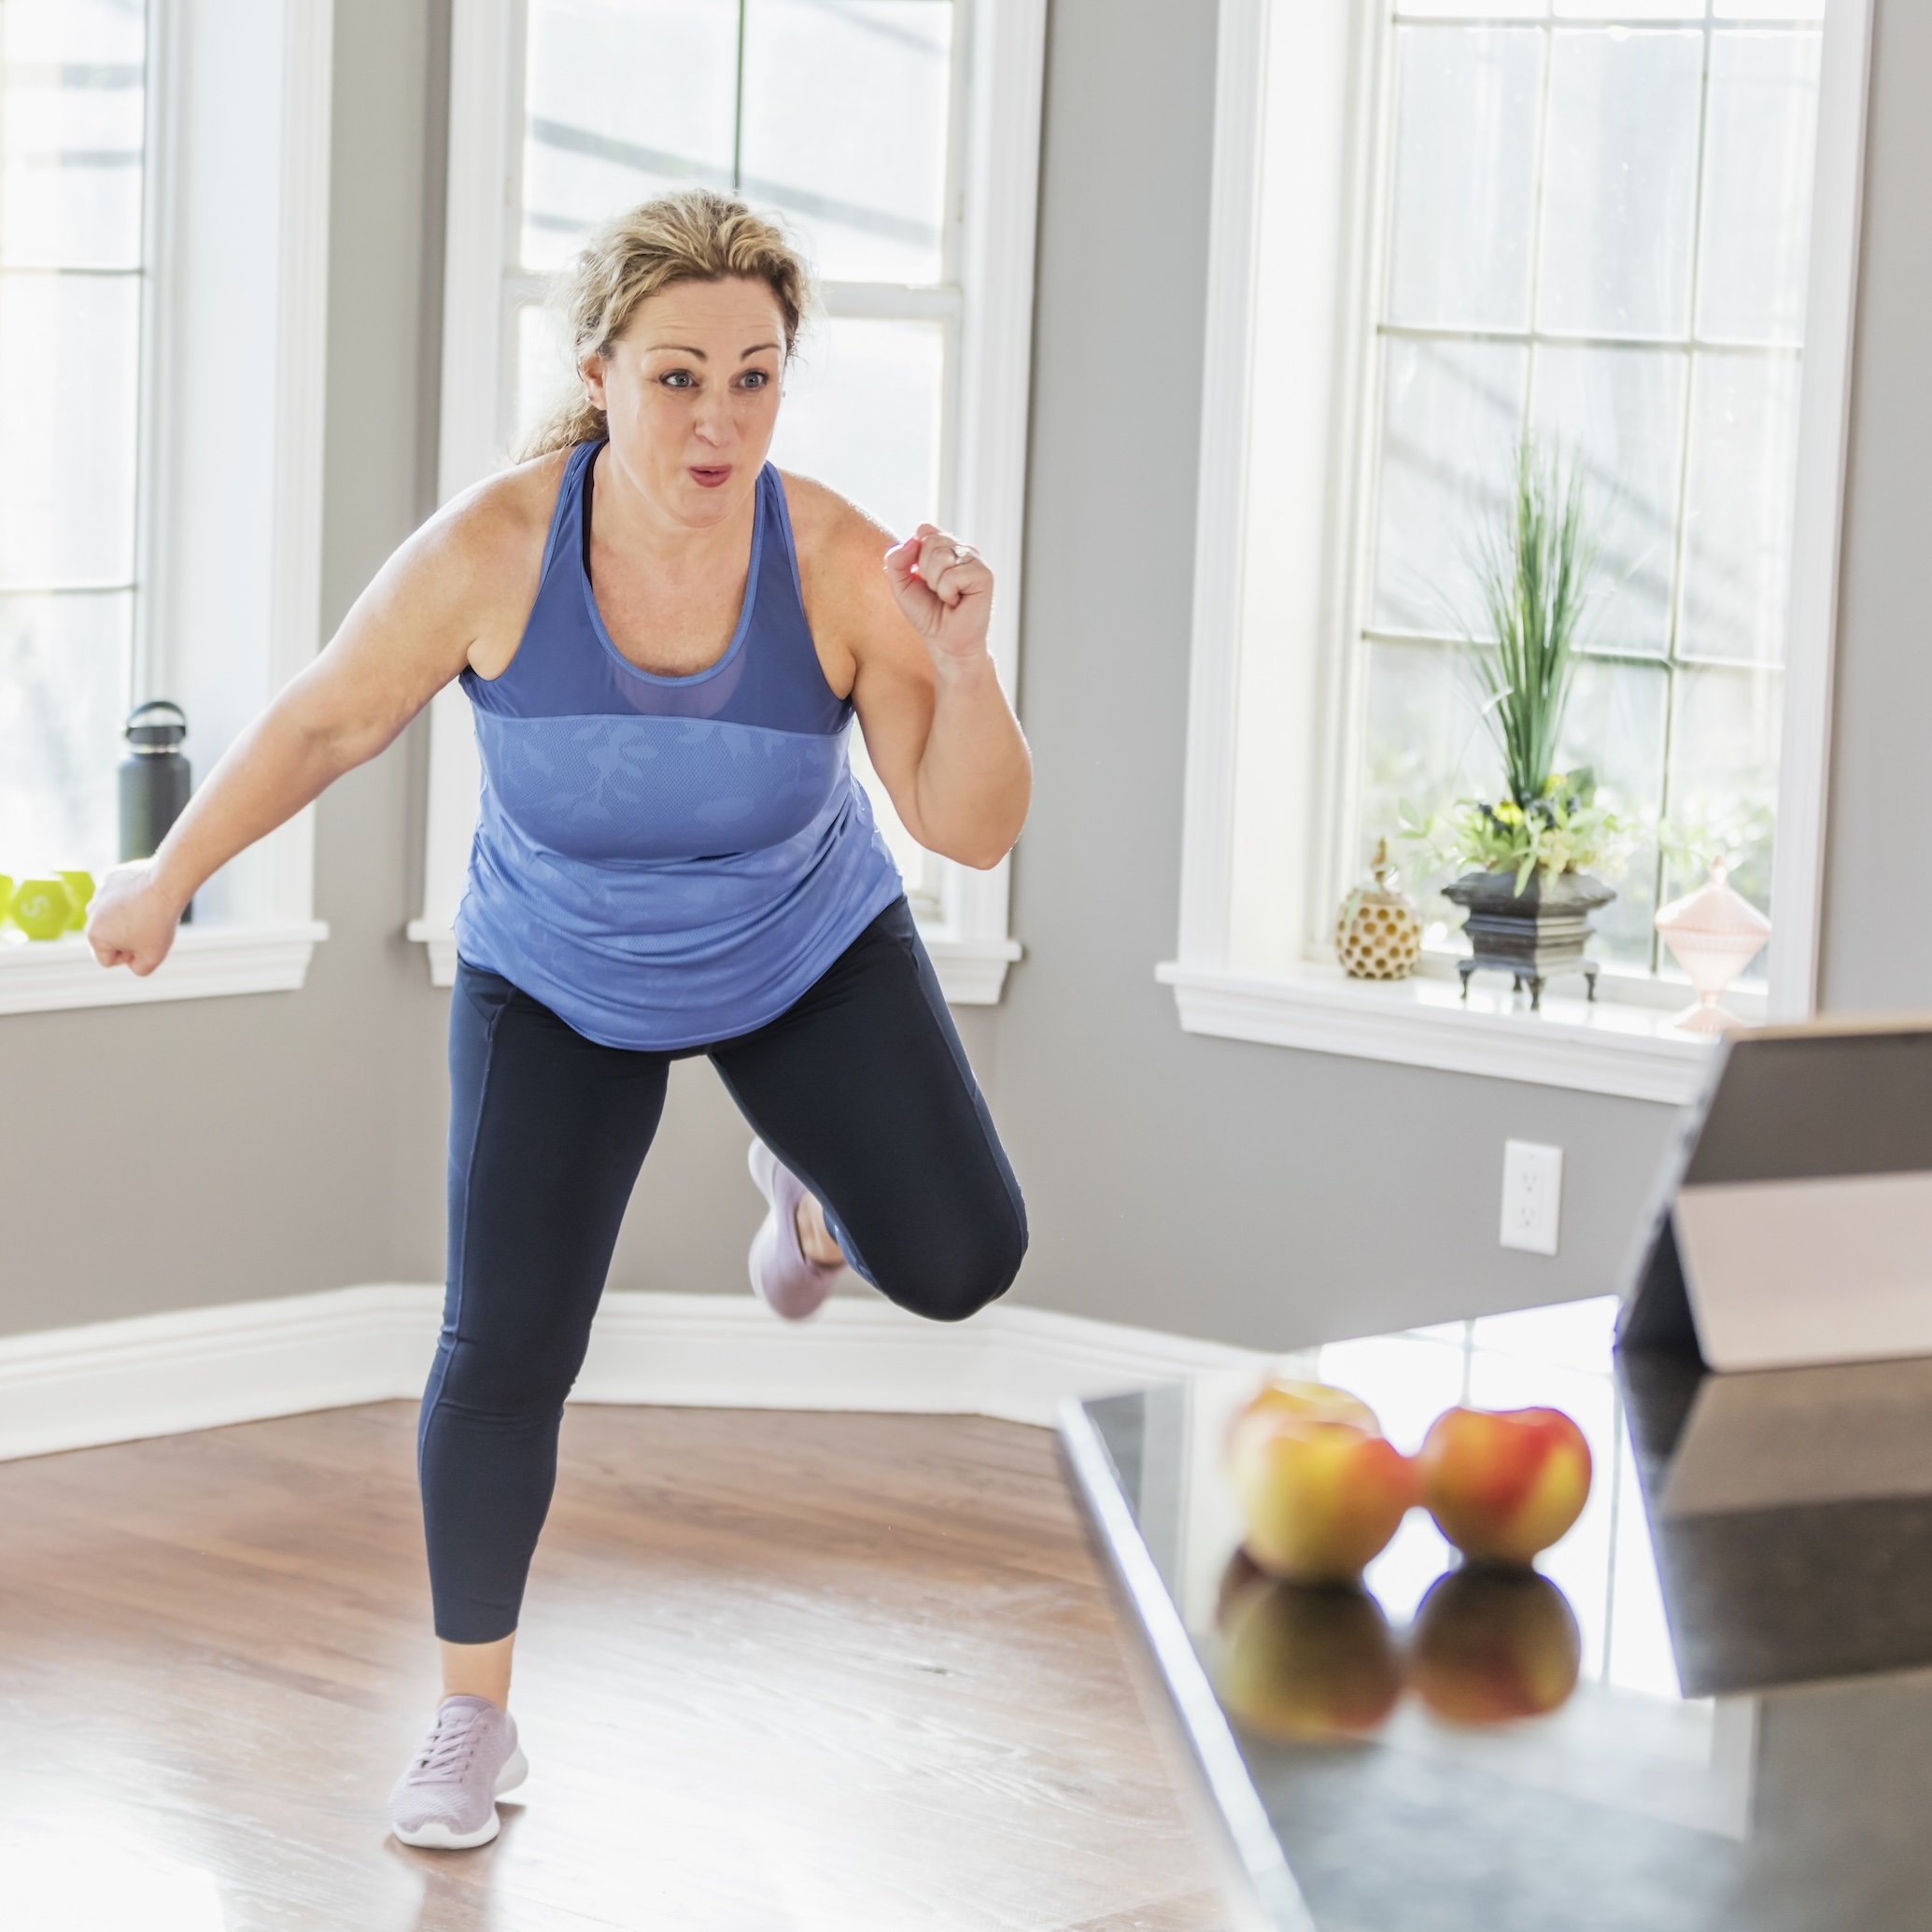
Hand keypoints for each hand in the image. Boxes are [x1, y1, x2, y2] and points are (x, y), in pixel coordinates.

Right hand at [86, 862, 184, 975]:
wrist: (166, 884)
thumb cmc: (158, 922)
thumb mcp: (153, 957)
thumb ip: (139, 968)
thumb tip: (131, 962)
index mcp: (94, 936)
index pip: (107, 960)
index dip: (129, 957)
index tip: (144, 943)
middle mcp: (90, 914)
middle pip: (109, 937)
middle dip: (127, 937)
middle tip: (149, 927)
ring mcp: (98, 894)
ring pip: (114, 916)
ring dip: (129, 918)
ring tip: (149, 911)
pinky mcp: (110, 879)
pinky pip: (120, 896)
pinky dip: (132, 899)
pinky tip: (147, 895)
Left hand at [883, 525, 992, 666]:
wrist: (944, 641)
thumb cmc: (927, 613)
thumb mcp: (901, 585)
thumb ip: (896, 559)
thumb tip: (913, 539)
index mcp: (945, 547)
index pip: (925, 530)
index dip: (916, 554)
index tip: (921, 577)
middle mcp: (962, 550)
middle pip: (931, 541)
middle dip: (925, 571)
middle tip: (936, 590)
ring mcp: (975, 561)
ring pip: (941, 556)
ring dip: (936, 583)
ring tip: (947, 597)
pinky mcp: (984, 576)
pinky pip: (953, 575)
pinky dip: (947, 592)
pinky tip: (957, 602)